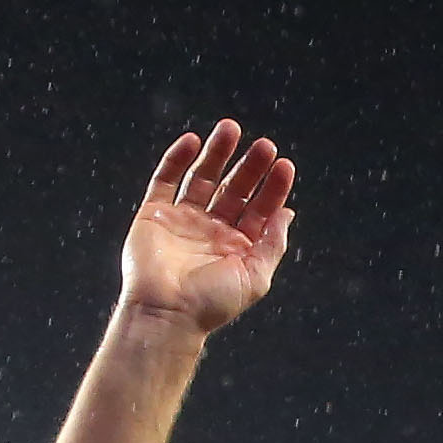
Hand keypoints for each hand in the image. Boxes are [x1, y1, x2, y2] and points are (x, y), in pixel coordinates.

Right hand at [117, 121, 297, 338]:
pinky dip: (177, 159)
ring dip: (216, 153)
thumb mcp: (255, 276)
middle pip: (234, 188)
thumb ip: (272, 243)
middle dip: (249, 166)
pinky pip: (166, 180)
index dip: (273, 187)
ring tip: (230, 128)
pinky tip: (193, 141)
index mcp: (238, 244)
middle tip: (264, 145)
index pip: (260, 208)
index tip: (284, 165)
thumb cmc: (212, 303)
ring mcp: (182, 219)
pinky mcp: (154, 214)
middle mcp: (212, 229)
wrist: (167, 313)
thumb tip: (288, 213)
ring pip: (202, 177)